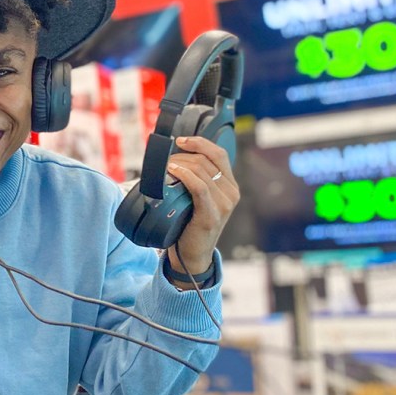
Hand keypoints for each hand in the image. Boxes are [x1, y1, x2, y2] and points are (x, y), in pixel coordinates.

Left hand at [165, 136, 239, 276]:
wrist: (192, 254)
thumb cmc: (189, 224)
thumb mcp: (196, 198)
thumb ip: (195, 180)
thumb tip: (175, 157)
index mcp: (230, 186)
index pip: (219, 154)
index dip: (200, 143)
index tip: (180, 140)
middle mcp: (231, 192)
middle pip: (206, 161)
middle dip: (182, 156)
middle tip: (164, 161)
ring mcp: (224, 204)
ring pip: (201, 171)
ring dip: (179, 164)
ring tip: (164, 167)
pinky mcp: (212, 214)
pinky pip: (199, 187)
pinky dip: (184, 175)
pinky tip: (172, 171)